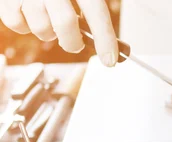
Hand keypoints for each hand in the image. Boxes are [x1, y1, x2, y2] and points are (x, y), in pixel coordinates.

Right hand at [0, 0, 117, 65]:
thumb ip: (92, 8)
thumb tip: (108, 41)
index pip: (96, 12)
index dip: (105, 40)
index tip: (110, 60)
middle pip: (66, 24)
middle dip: (73, 43)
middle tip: (75, 44)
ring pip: (41, 28)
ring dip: (49, 34)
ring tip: (49, 21)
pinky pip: (17, 25)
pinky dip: (25, 27)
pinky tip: (31, 16)